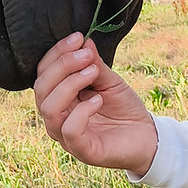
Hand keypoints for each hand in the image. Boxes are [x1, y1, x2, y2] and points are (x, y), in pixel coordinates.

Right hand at [34, 33, 157, 174]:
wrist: (147, 137)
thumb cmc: (124, 109)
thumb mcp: (110, 81)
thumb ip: (95, 64)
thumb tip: (83, 42)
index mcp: (59, 98)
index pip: (43, 73)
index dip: (57, 53)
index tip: (78, 38)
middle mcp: (57, 117)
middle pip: (40, 88)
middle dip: (62, 66)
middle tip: (87, 55)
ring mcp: (66, 135)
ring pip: (49, 108)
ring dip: (69, 84)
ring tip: (93, 72)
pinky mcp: (82, 150)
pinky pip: (69, 130)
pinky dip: (82, 111)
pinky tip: (98, 100)